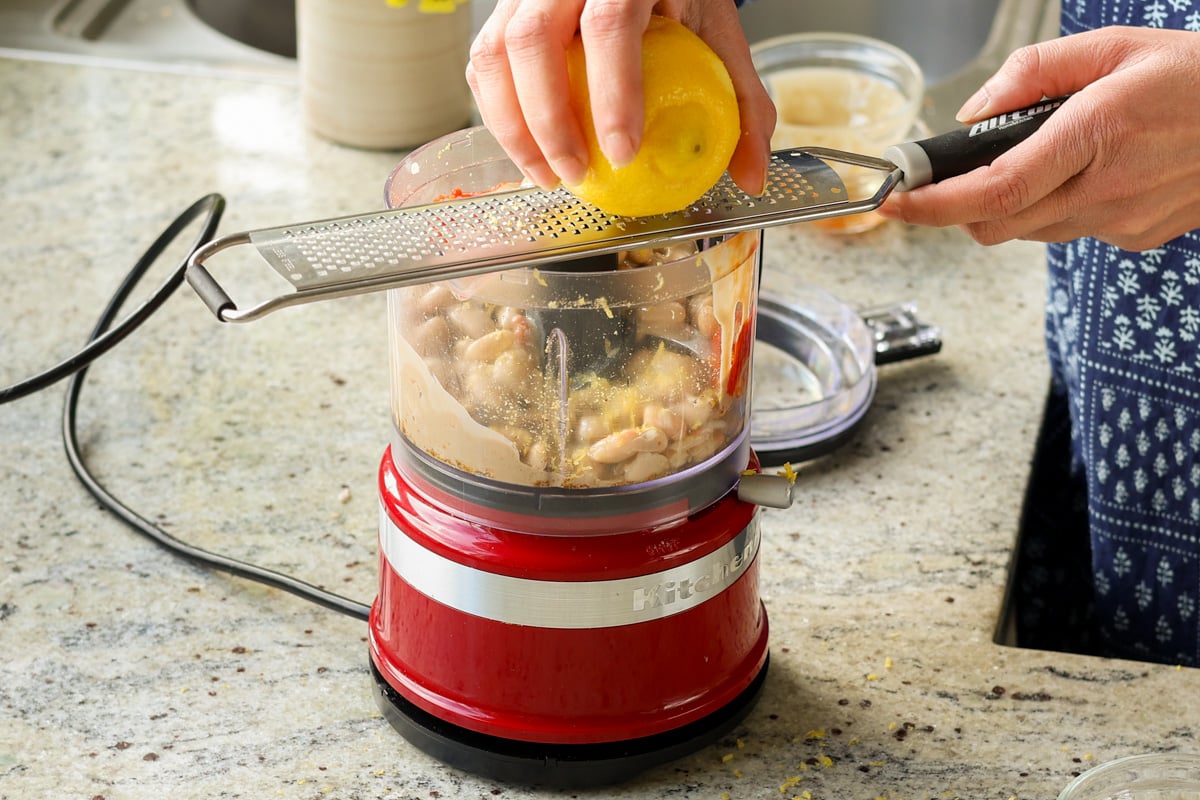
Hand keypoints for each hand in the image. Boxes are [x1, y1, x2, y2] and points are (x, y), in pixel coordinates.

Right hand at [465, 0, 775, 194]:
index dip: (612, 93)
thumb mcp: (720, 36)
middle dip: (548, 122)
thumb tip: (751, 176)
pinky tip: (525, 149)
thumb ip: (743, 104)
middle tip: (577, 175)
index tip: (623, 154)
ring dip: (513, 125)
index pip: (609, 24)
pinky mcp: (503, 9)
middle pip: (533, 40)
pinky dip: (498, 111)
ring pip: (495, 52)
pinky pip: (483, 61)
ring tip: (546, 175)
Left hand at [878, 26, 1199, 250]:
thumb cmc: (1197, 78)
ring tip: (1038, 158)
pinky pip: (1066, 231)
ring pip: (1027, 231)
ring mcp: (1123, 221)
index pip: (994, 189)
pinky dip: (1051, 208)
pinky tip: (1083, 173)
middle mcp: (1107, 189)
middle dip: (956, 207)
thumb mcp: (1114, 46)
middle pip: (995, 224)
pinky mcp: (1135, 238)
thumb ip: (1032, 73)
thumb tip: (974, 112)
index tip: (897, 198)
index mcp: (1097, 133)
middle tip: (943, 178)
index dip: (935, 203)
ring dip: (1007, 204)